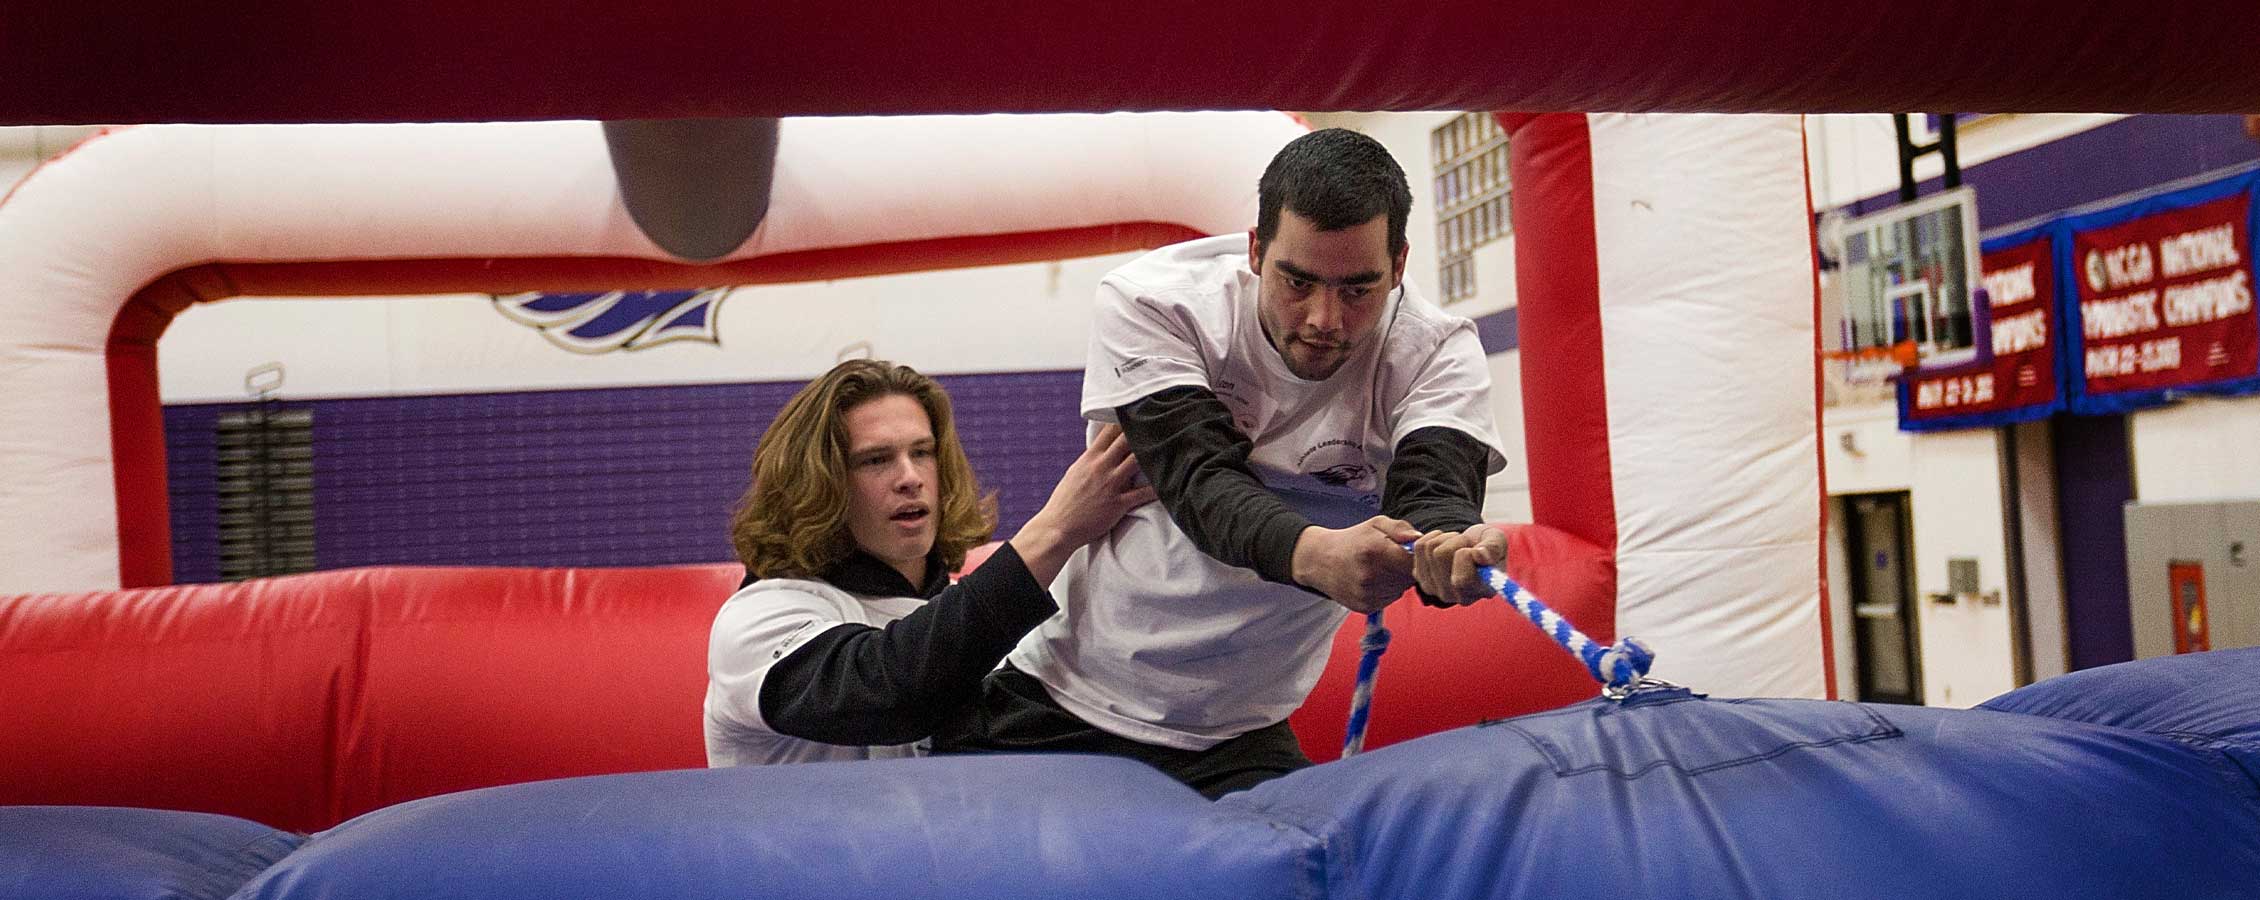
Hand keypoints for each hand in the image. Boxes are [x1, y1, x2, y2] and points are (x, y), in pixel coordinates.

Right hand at [1011, 424, 1156, 584]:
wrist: (1058, 528)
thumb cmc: (1065, 501)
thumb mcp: (1075, 473)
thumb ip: (1090, 460)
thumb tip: (1100, 448)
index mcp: (1089, 458)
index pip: (1109, 430)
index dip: (1125, 418)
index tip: (1139, 411)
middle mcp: (1101, 467)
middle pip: (1127, 439)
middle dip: (1143, 430)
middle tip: (1161, 422)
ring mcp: (1110, 485)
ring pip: (1137, 461)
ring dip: (1153, 454)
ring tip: (1170, 446)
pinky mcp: (1118, 504)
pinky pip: (1142, 494)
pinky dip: (1157, 488)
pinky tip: (1171, 482)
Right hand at [1290, 516, 1418, 613]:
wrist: (1321, 561)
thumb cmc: (1353, 540)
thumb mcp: (1375, 524)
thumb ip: (1400, 528)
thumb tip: (1420, 539)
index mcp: (1375, 551)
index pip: (1414, 561)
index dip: (1415, 556)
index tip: (1407, 551)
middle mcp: (1370, 575)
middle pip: (1409, 578)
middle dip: (1406, 568)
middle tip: (1391, 558)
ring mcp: (1367, 594)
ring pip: (1401, 590)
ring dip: (1397, 580)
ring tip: (1381, 568)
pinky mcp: (1365, 607)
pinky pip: (1390, 599)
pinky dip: (1387, 590)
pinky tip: (1374, 580)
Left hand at [1410, 523, 1506, 605]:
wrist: (1472, 546)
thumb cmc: (1487, 545)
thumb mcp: (1497, 540)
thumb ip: (1493, 548)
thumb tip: (1480, 556)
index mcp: (1480, 591)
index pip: (1461, 580)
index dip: (1465, 555)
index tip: (1474, 548)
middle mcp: (1456, 596)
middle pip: (1441, 555)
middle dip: (1456, 540)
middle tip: (1468, 544)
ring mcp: (1435, 589)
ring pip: (1430, 548)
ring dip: (1446, 538)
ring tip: (1458, 545)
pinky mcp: (1420, 578)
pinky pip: (1419, 546)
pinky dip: (1432, 537)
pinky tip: (1444, 544)